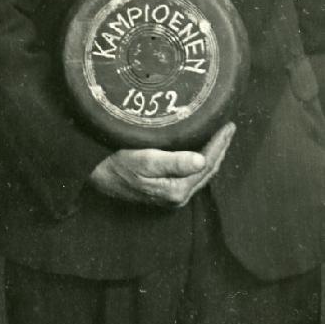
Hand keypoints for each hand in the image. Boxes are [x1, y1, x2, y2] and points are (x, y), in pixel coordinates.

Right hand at [88, 121, 235, 208]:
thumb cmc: (117, 164)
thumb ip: (173, 162)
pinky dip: (200, 161)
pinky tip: (201, 151)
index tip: (228, 126)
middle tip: (228, 128)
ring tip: (220, 137)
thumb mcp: (144, 160)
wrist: (96, 176)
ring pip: (200, 174)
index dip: (219, 144)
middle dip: (220, 149)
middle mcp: (178, 197)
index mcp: (176, 190)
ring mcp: (172, 197)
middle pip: (207, 170)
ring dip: (212, 155)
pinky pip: (191, 176)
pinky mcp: (165, 192)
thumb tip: (200, 161)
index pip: (206, 163)